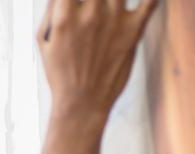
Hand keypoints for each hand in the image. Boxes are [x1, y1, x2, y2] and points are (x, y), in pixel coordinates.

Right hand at [37, 0, 157, 123]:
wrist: (82, 103)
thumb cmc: (62, 73)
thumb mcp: (44, 40)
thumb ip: (51, 10)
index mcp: (65, 15)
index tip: (78, 0)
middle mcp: (90, 14)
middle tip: (95, 5)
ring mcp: (114, 21)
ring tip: (109, 4)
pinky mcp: (133, 31)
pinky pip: (149, 2)